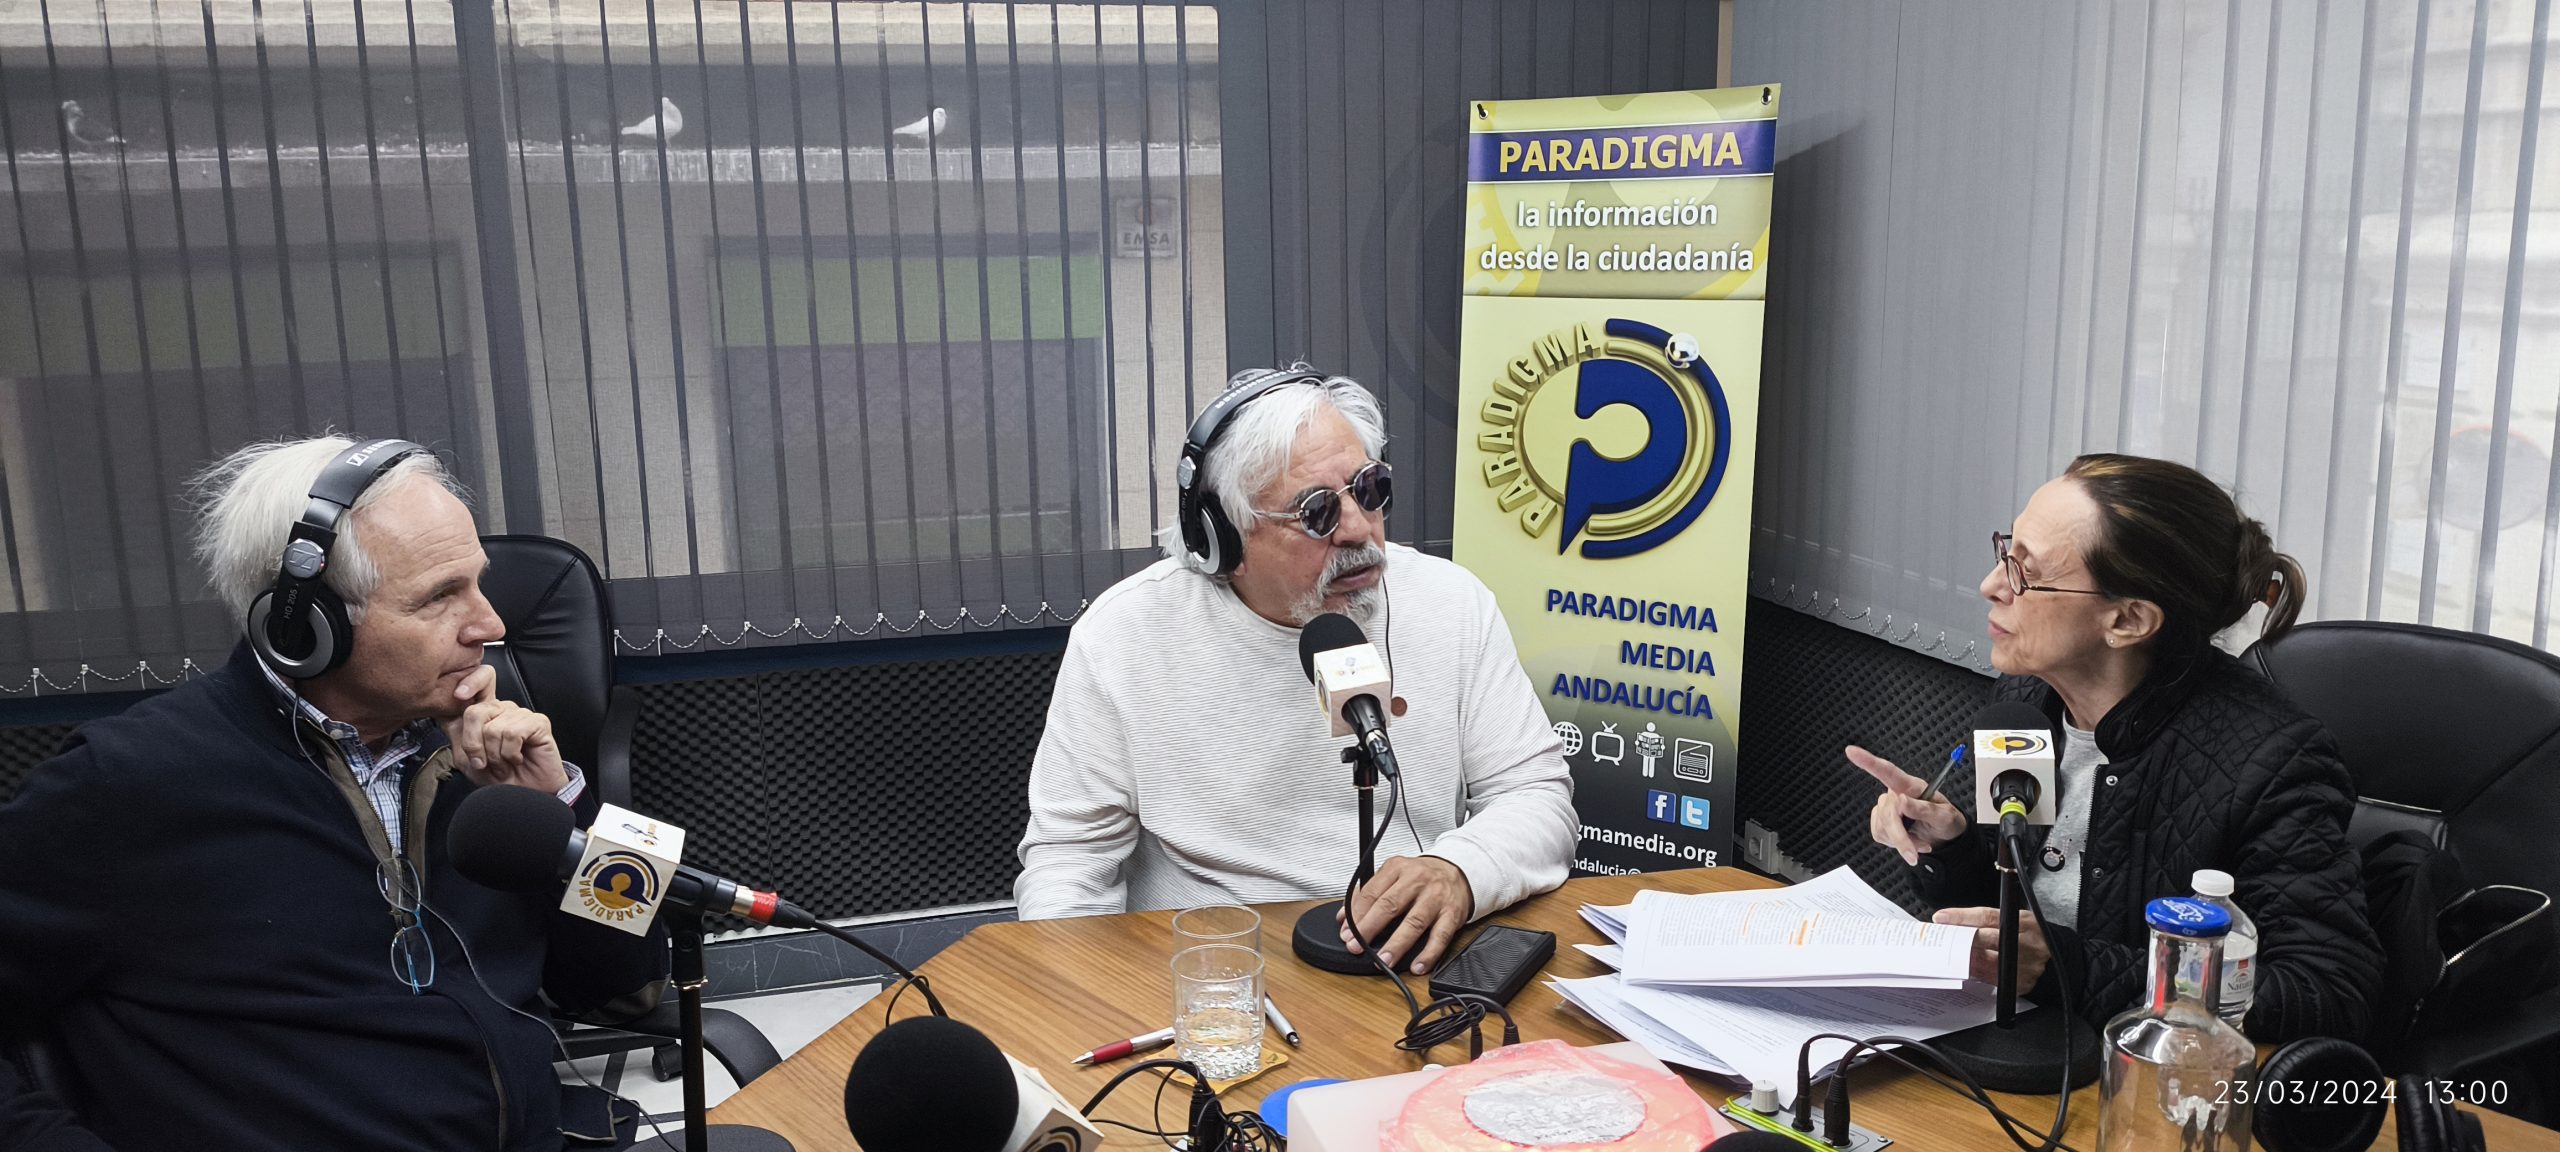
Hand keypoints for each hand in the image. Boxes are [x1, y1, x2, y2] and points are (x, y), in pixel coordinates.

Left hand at [441, 665, 567, 793]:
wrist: (521, 796)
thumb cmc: (497, 778)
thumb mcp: (466, 759)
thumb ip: (457, 735)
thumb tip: (449, 715)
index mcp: (484, 713)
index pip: (478, 683)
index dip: (469, 682)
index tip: (459, 694)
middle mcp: (501, 709)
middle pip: (475, 712)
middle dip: (474, 744)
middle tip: (483, 762)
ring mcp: (520, 714)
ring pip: (493, 728)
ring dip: (495, 755)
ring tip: (504, 763)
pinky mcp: (538, 722)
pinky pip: (513, 733)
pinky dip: (510, 753)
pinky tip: (517, 758)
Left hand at [1335, 856, 1474, 974]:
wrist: (1457, 872)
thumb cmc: (1421, 877)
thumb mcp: (1394, 875)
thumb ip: (1368, 893)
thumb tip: (1343, 917)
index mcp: (1397, 868)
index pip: (1372, 892)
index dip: (1356, 915)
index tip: (1345, 933)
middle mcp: (1417, 881)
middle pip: (1390, 906)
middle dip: (1370, 929)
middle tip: (1356, 947)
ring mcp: (1436, 898)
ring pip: (1414, 922)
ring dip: (1397, 944)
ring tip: (1383, 960)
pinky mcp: (1452, 914)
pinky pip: (1441, 936)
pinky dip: (1429, 954)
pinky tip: (1417, 966)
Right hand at [1848, 745, 1967, 864]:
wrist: (1943, 838)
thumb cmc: (1946, 822)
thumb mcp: (1944, 816)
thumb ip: (1923, 809)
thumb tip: (1902, 801)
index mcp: (1911, 786)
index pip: (1888, 771)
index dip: (1868, 761)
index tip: (1851, 751)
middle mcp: (1896, 794)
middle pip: (1887, 814)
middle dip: (1900, 837)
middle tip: (1913, 854)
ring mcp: (1887, 808)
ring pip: (1882, 827)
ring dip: (1901, 842)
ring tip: (1919, 843)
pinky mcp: (1881, 822)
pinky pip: (1879, 835)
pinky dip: (1895, 844)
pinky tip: (1909, 842)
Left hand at [1935, 906, 2050, 989]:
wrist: (2057, 958)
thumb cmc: (2031, 936)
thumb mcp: (2016, 919)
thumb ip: (1987, 920)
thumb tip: (1953, 921)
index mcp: (2022, 922)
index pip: (1987, 916)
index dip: (1961, 917)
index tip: (1940, 917)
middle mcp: (2024, 943)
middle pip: (1984, 939)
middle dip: (1958, 938)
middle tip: (1939, 938)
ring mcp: (2023, 965)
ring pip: (1983, 961)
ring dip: (1961, 957)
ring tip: (1946, 952)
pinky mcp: (2019, 984)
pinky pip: (1989, 978)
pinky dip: (1973, 972)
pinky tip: (1962, 967)